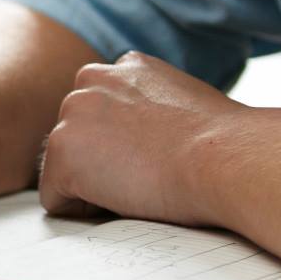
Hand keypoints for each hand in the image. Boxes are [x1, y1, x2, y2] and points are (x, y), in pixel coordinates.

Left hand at [38, 52, 246, 225]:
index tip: (154, 158)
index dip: (124, 147)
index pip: (101, 114)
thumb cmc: (223, 145)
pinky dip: (83, 212)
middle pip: (78, 141)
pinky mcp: (62, 151)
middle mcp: (92, 79)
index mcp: (127, 67)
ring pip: (66, 169)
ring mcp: (72, 113)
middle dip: (102, 164)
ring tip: (141, 183)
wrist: (225, 158)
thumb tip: (142, 137)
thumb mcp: (187, 103)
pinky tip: (124, 199)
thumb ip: (152, 109)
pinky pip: (55, 200)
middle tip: (149, 174)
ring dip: (94, 186)